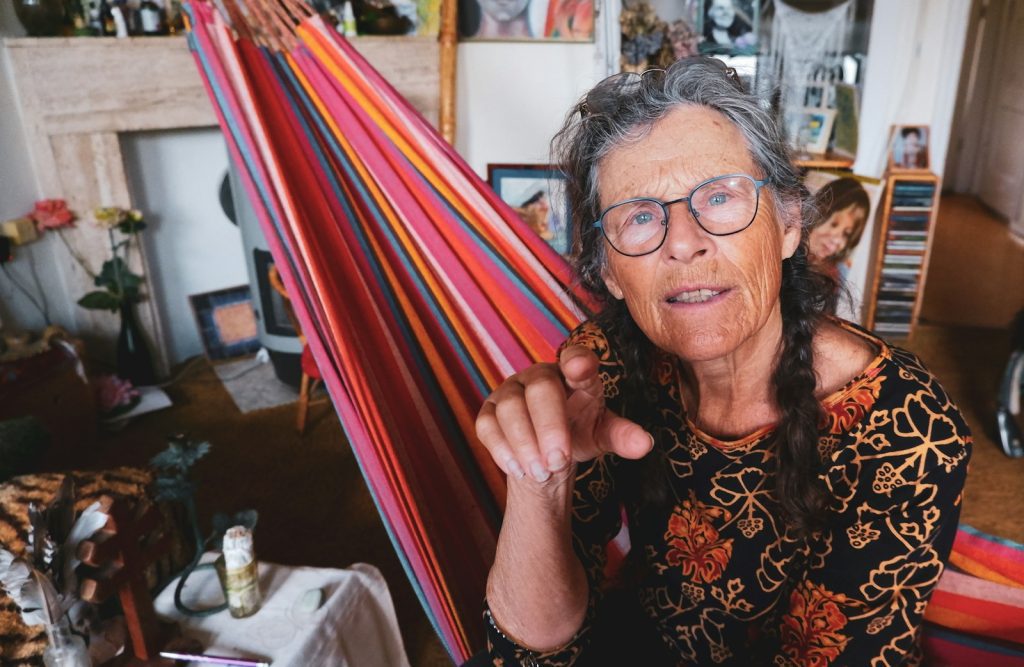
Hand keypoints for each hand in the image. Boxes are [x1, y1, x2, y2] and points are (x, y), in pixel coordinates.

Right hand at [475, 345, 653, 483]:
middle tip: (560, 460)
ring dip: (525, 443)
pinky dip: (503, 450)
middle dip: (549, 426)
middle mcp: (539, 376)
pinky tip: (519, 469)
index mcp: (573, 374)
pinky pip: (487, 425)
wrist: (548, 453)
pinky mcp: (488, 411)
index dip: (578, 360)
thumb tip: (644, 444)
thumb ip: (622, 436)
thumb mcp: (603, 435)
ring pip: (509, 408)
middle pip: (540, 389)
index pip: (575, 357)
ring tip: (542, 471)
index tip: (580, 368)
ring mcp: (510, 391)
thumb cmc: (580, 432)